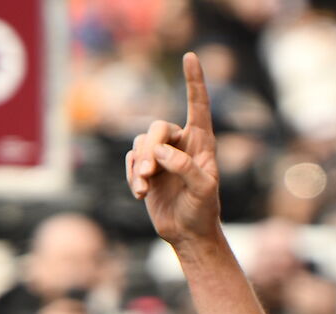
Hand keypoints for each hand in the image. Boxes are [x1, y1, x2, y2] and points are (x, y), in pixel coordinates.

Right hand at [127, 53, 225, 248]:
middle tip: (149, 173)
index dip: (195, 81)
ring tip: (144, 188)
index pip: (199, 105)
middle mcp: (181, 144)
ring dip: (140, 165)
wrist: (188, 234)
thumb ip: (186, 168)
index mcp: (202, 143)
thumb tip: (161, 152)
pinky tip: (140, 194)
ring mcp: (162, 156)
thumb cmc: (203, 211)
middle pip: (158, 128)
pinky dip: (133, 176)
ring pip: (141, 143)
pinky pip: (132, 160)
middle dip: (150, 149)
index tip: (190, 56)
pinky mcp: (146, 169)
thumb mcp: (203, 191)